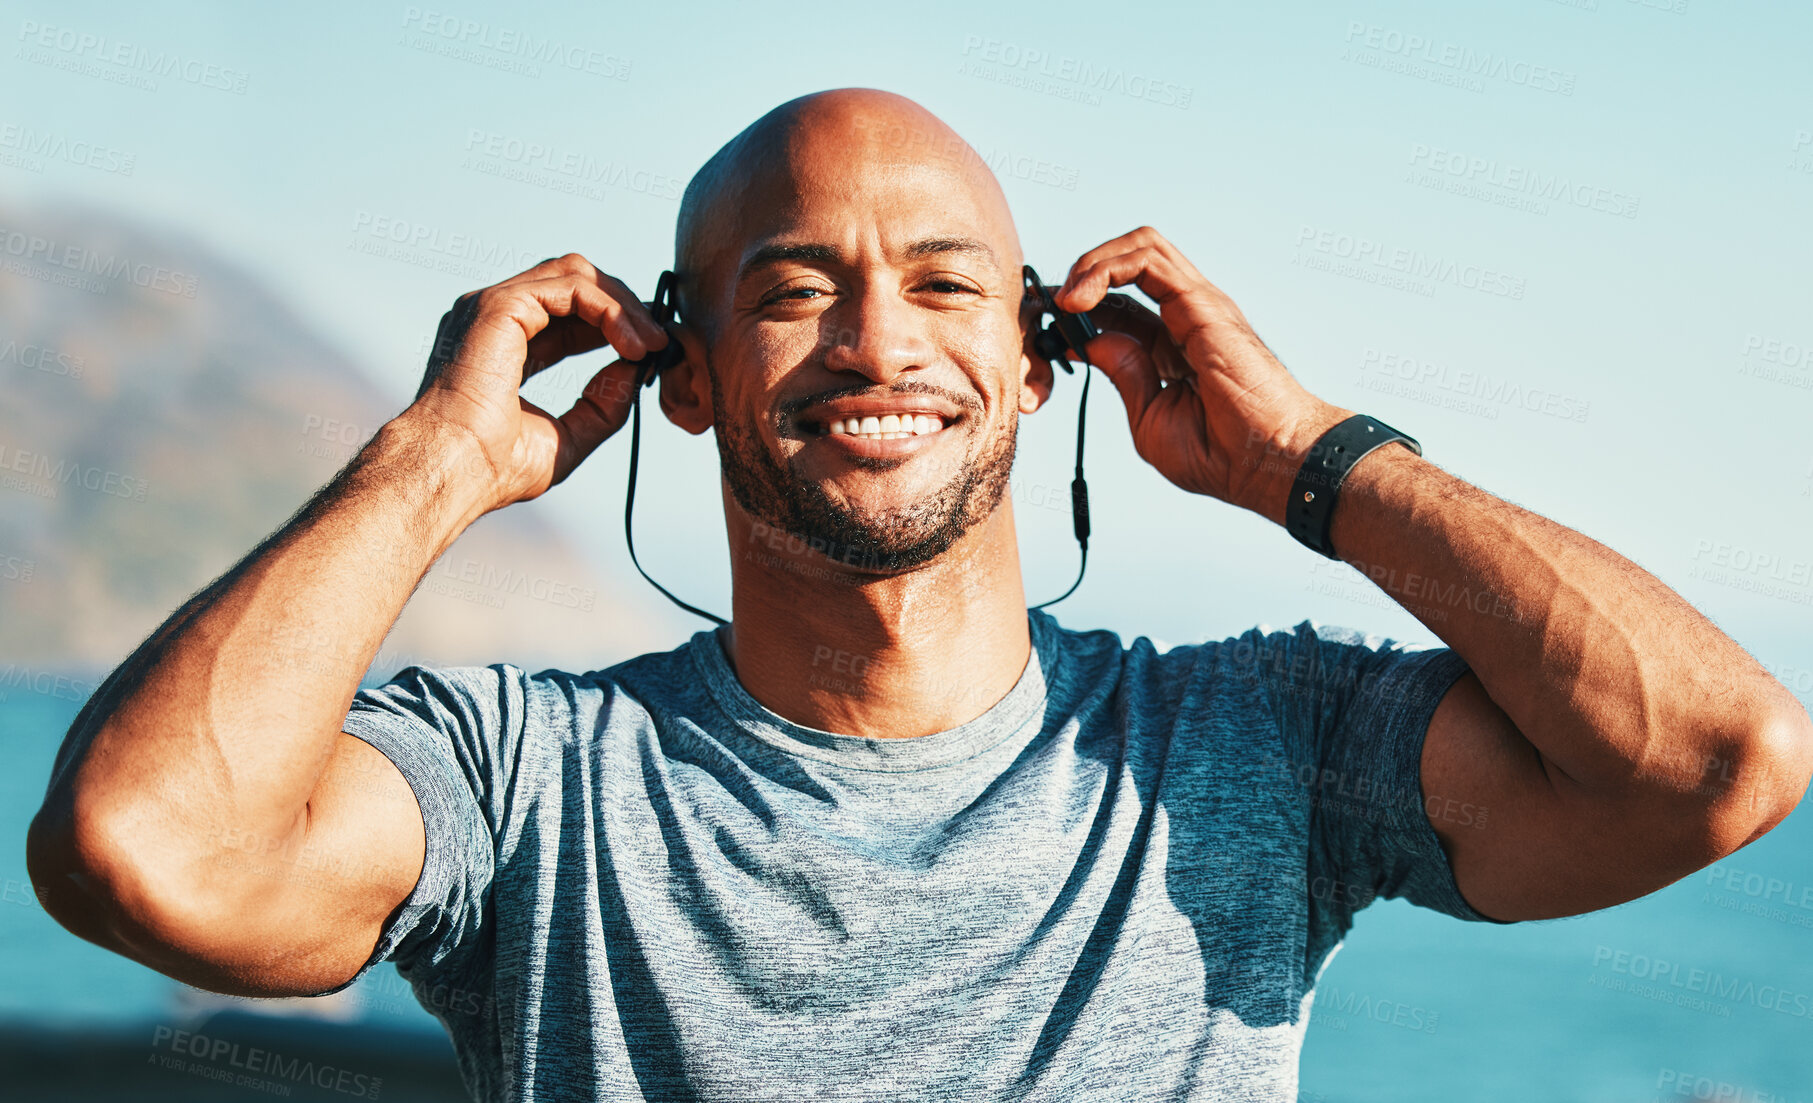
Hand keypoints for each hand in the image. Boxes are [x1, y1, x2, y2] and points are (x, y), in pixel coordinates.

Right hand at [404, 253, 667, 511]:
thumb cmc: (495, 465)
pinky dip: (609, 310)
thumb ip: (603, 404)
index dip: (614, 321)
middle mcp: (495, 315)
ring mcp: (494, 305)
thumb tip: (635, 370)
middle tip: (661, 340)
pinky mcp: (501, 304)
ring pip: (575, 274)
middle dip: (624, 306)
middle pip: (574, 281)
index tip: (651, 346)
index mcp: (504, 341)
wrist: (455, 471)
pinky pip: (570, 287)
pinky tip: (631, 344)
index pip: (569, 310)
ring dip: (622, 306)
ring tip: (651, 344)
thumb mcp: (568, 436)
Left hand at [1053, 227, 1349, 523]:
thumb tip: (1092, 342)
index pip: (1116, 308)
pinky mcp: (1200, 301)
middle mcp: (1182, 317)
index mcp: (1170, 346)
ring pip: (1137, 248)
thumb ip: (1123, 374)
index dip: (1075, 314)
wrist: (1265, 462)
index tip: (1045, 339)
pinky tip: (1079, 300)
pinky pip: (1147, 258)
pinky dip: (1105, 267)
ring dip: (1089, 265)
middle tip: (1047, 312)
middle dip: (1077, 280)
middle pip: (1124, 269)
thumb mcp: (1149, 419)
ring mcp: (1194, 304)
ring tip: (1064, 301)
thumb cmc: (1220, 454)